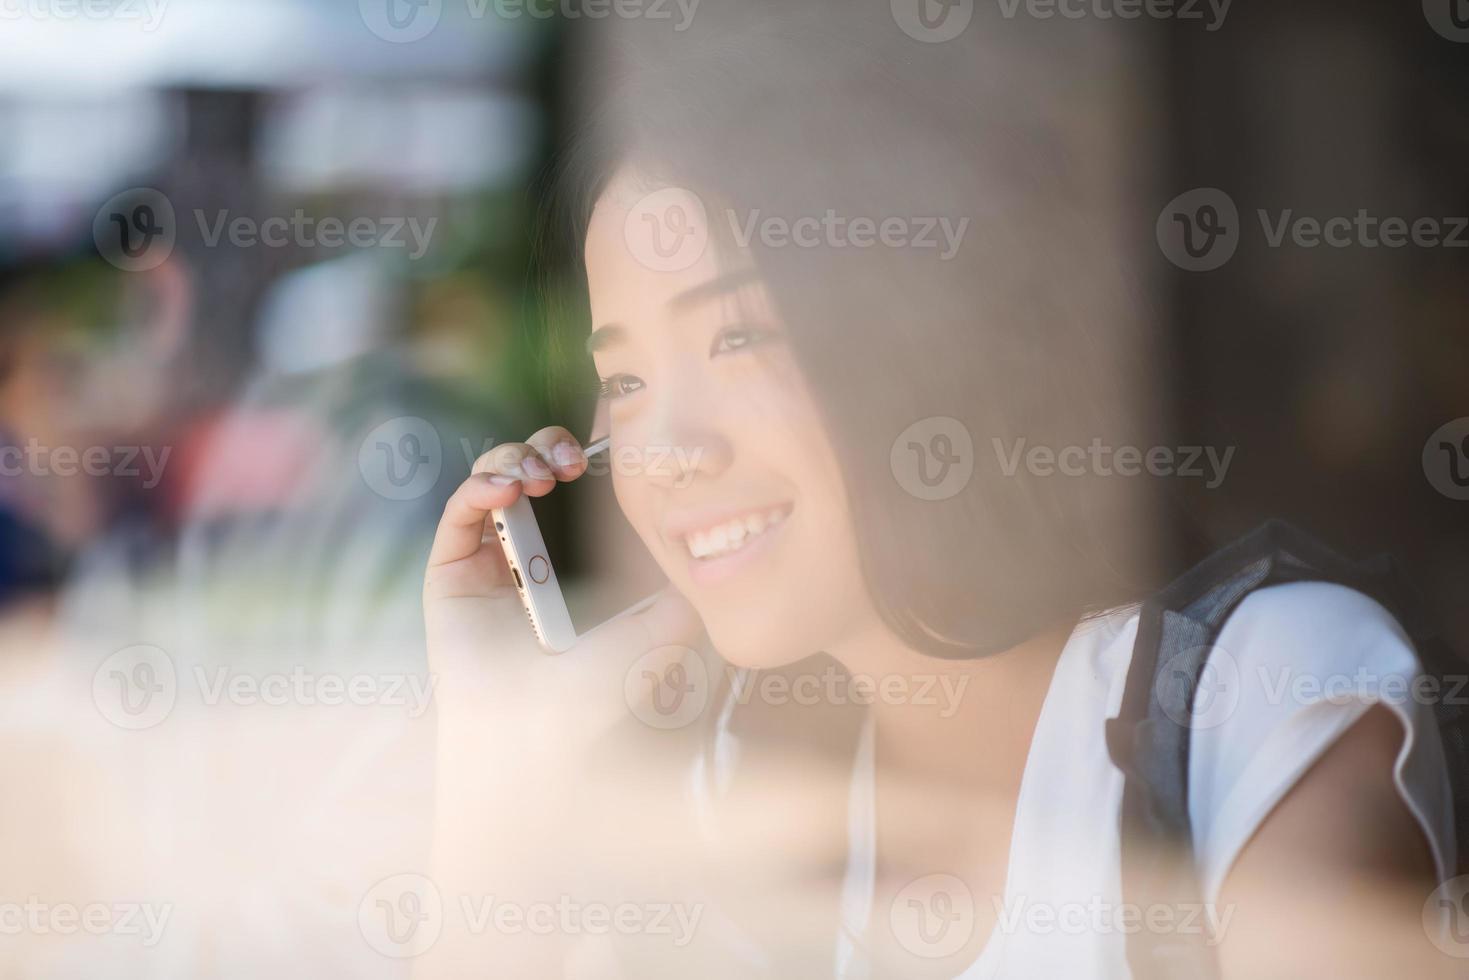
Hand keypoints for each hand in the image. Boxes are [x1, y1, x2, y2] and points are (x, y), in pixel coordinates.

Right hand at [423, 425, 699, 731]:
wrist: (533, 733)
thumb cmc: (591, 694)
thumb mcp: (655, 635)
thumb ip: (683, 596)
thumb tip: (710, 558)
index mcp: (573, 560)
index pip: (577, 489)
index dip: (590, 457)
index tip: (610, 447)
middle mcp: (528, 552)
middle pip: (532, 468)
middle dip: (550, 447)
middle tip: (572, 460)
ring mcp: (487, 559)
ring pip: (494, 477)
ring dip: (516, 458)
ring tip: (540, 476)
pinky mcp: (449, 570)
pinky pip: (460, 510)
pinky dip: (480, 485)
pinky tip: (506, 489)